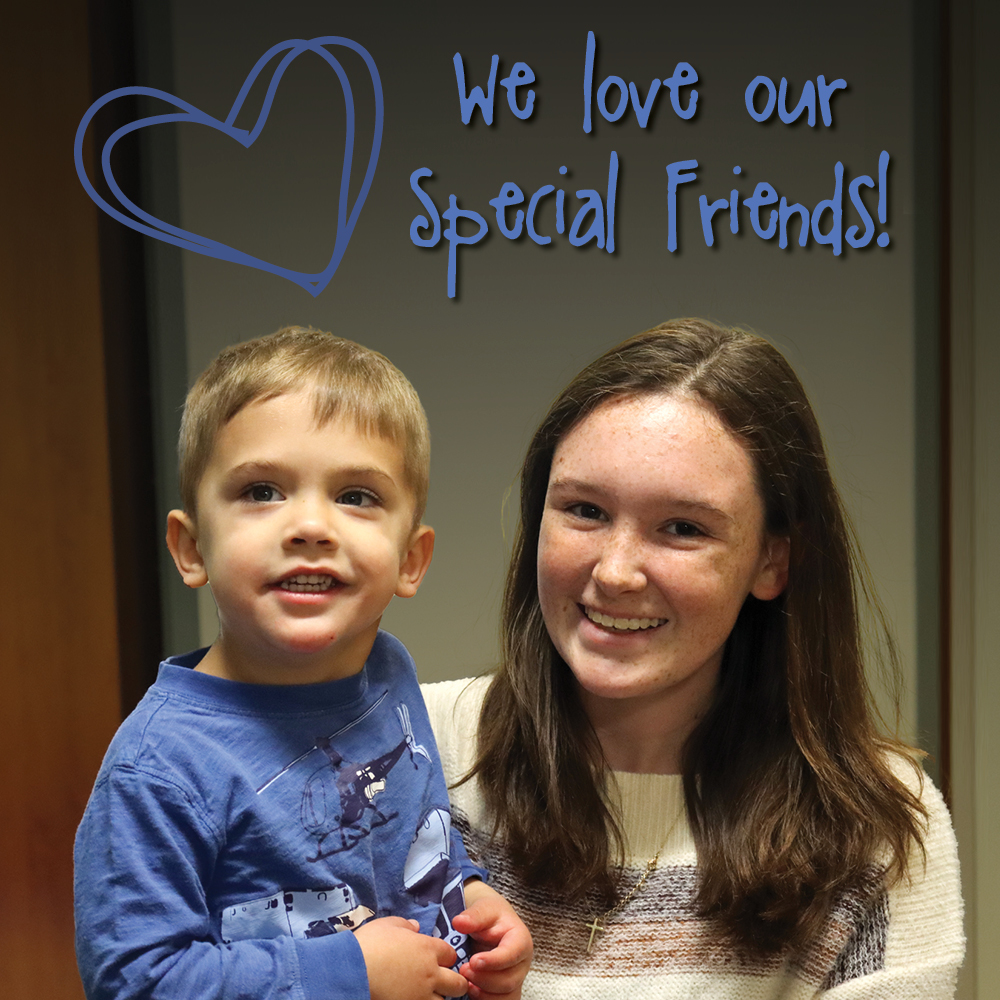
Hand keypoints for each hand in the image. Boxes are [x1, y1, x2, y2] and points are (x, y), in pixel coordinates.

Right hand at [355, 916, 468, 999]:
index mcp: (427, 948)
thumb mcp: (387, 925)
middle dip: (454, 983)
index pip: (451, 954)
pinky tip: (413, 999)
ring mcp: (422, 995)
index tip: (437, 959)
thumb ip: (405, 925)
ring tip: (425, 994)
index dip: (445, 957)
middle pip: (457, 983)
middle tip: (443, 983)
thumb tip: (415, 926)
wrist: (353, 971)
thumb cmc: (370, 944)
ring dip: (438, 997)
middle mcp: (430, 973)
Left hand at [454, 881, 533, 999]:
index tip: (473, 960)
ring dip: (484, 994)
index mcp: (521, 939)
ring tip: (465, 983)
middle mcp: (522, 962)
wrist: (491, 923)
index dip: (495, 960)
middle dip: (484, 979)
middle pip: (509, 980)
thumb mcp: (483, 908)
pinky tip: (471, 991)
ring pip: (506, 996)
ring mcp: (516, 978)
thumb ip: (474, 915)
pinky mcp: (507, 990)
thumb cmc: (489, 915)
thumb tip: (459, 923)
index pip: (513, 953)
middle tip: (463, 970)